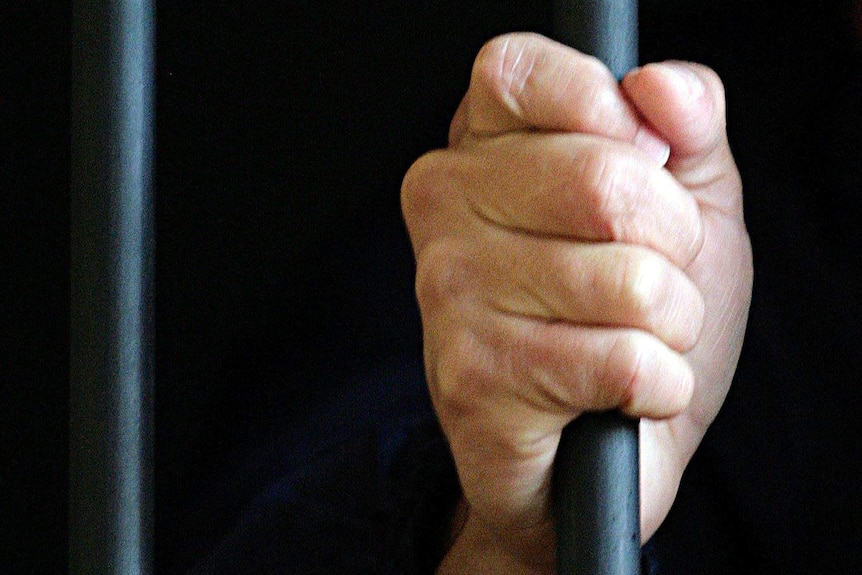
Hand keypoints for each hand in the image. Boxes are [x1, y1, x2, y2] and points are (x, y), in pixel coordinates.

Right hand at [401, 33, 751, 573]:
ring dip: (669, 325)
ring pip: (631, 282)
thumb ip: (688, 125)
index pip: (519, 69)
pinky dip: (656, 384)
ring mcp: (447, 289)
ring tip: (630, 338)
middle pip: (606, 182)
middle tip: (648, 277)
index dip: (605, 109)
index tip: (638, 162)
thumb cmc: (633, 317)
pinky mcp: (470, 375)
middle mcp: (444, 204)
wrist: (599, 447)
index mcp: (482, 146)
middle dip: (674, 246)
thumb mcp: (683, 203)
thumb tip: (658, 86)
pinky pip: (622, 362)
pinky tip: (619, 392)